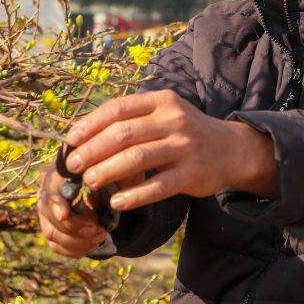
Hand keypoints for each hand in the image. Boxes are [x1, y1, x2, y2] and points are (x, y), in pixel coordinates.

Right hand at [36, 164, 107, 257]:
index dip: (55, 203)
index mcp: (55, 175)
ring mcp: (46, 215)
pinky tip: (94, 243)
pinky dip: (77, 249)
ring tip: (101, 235)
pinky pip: (57, 247)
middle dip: (74, 227)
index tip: (64, 214)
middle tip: (96, 228)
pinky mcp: (51, 231)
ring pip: (52, 234)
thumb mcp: (102, 176)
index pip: (49, 190)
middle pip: (49, 216)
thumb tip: (95, 180)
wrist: (102, 191)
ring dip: (78, 241)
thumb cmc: (101, 179)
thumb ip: (97, 178)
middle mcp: (45, 195)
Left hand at [63, 89, 277, 211]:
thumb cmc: (186, 132)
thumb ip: (133, 120)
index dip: (90, 124)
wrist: (232, 148)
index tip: (71, 141)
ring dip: (108, 171)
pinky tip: (117, 203)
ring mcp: (185, 146)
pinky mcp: (192, 173)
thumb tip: (84, 135)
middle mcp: (174, 120)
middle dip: (93, 150)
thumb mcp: (164, 113)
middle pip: (124, 134)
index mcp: (161, 101)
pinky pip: (158, 186)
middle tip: (74, 166)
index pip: (118, 109)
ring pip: (138, 159)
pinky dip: (134, 195)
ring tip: (89, 182)